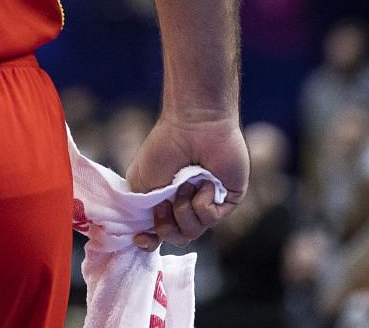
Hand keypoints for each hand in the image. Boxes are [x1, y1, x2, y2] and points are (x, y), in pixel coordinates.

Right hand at [126, 113, 247, 249]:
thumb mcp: (141, 182)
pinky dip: (203, 201)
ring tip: (185, 185)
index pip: (158, 232)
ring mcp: (207, 203)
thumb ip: (141, 209)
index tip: (142, 240)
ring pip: (193, 231)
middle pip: (177, 237)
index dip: (150, 241)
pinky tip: (205, 181)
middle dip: (167, 227)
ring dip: (183, 209)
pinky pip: (211, 218)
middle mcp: (185, 204)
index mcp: (164, 200)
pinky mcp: (227, 201)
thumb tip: (147, 231)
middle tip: (164, 205)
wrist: (193, 128)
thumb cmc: (164, 149)